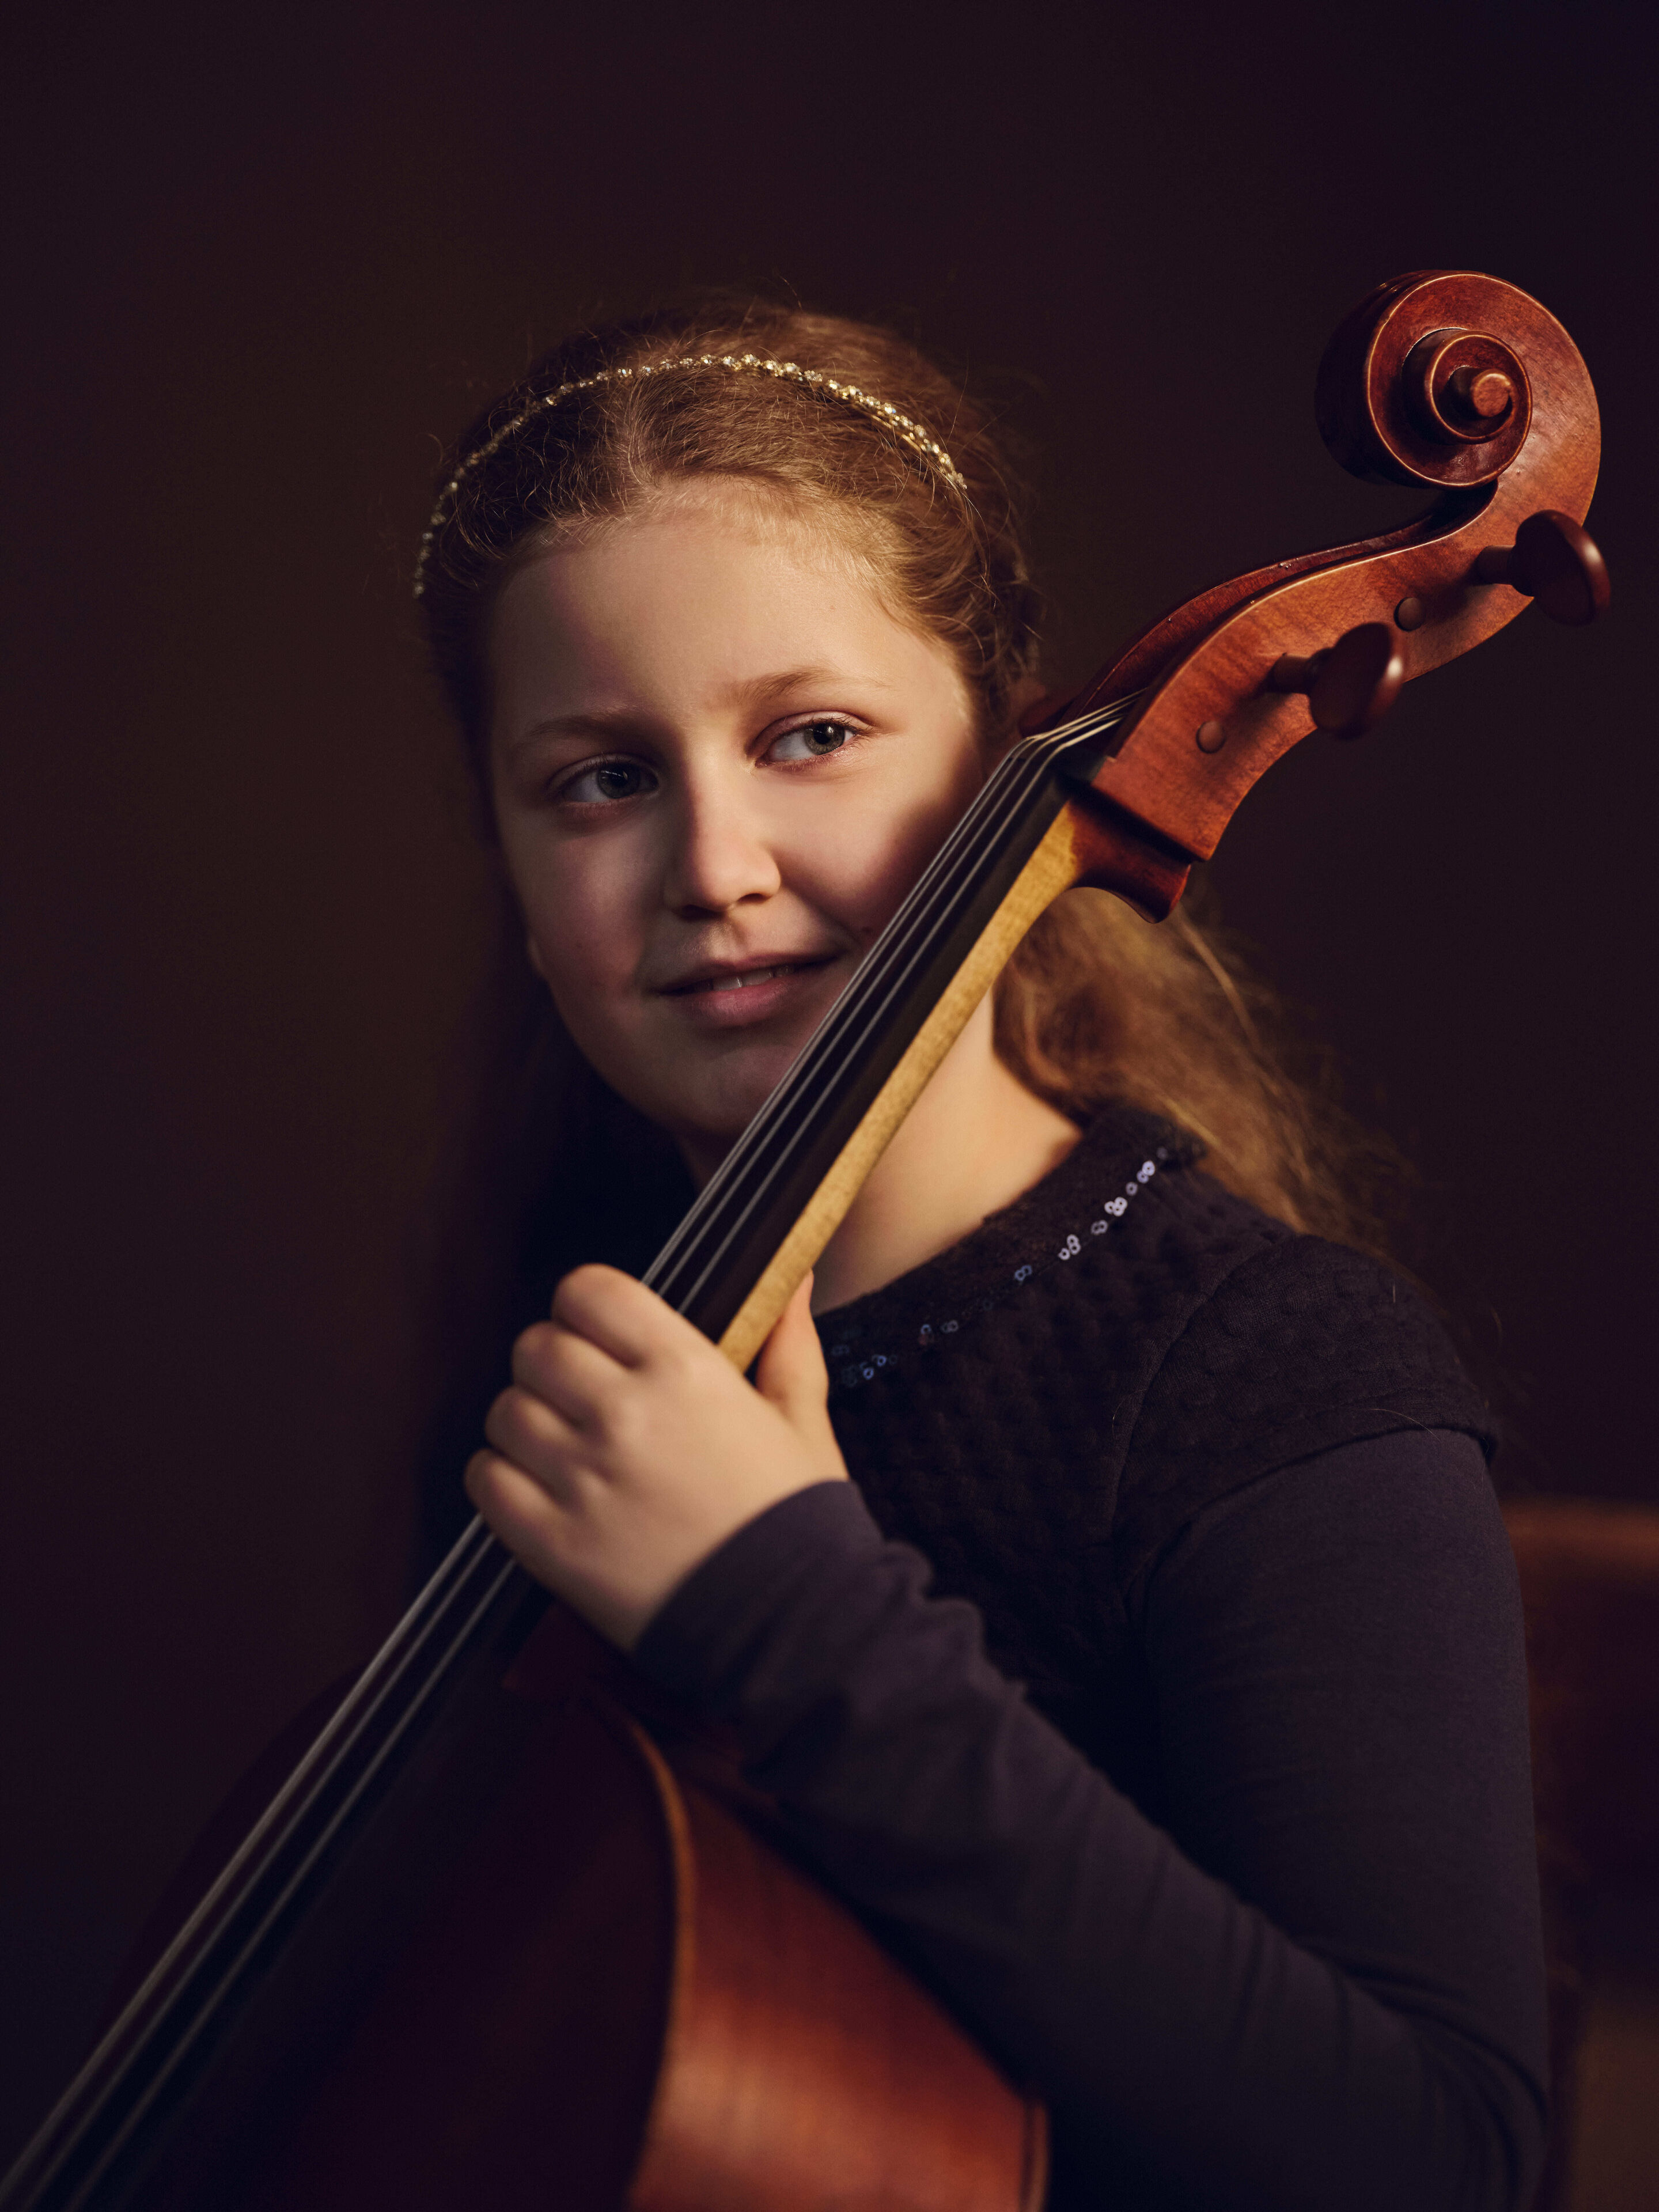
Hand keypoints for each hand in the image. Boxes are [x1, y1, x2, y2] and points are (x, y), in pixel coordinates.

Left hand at [466, 1266, 847, 1649]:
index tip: (597, 1332)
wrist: (790, 1626)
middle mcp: (624, 1413)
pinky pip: (485, 1479)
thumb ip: (789, 1344)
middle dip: (555, 1365)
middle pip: (537, 1348)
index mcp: (684, 1370)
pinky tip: (540, 1489)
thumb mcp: (802, 1423)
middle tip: (582, 1396)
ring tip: (564, 1449)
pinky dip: (501, 1478)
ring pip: (505, 1411)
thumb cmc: (797, 1522)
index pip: (589, 1291)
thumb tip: (792, 1282)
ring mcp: (581, 1478)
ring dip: (528, 1423)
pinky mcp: (551, 1541)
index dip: (585, 1307)